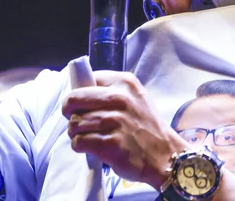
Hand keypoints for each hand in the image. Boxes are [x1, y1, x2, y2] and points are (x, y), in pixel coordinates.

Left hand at [62, 71, 188, 189]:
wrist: (164, 155)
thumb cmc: (146, 127)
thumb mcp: (135, 98)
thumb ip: (111, 91)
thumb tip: (79, 93)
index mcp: (125, 83)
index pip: (87, 79)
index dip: (79, 92)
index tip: (82, 104)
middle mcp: (119, 99)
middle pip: (73, 99)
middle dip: (70, 112)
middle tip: (77, 120)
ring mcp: (114, 121)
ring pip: (74, 123)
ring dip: (76, 132)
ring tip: (89, 136)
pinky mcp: (110, 143)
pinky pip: (78, 142)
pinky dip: (80, 146)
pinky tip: (91, 147)